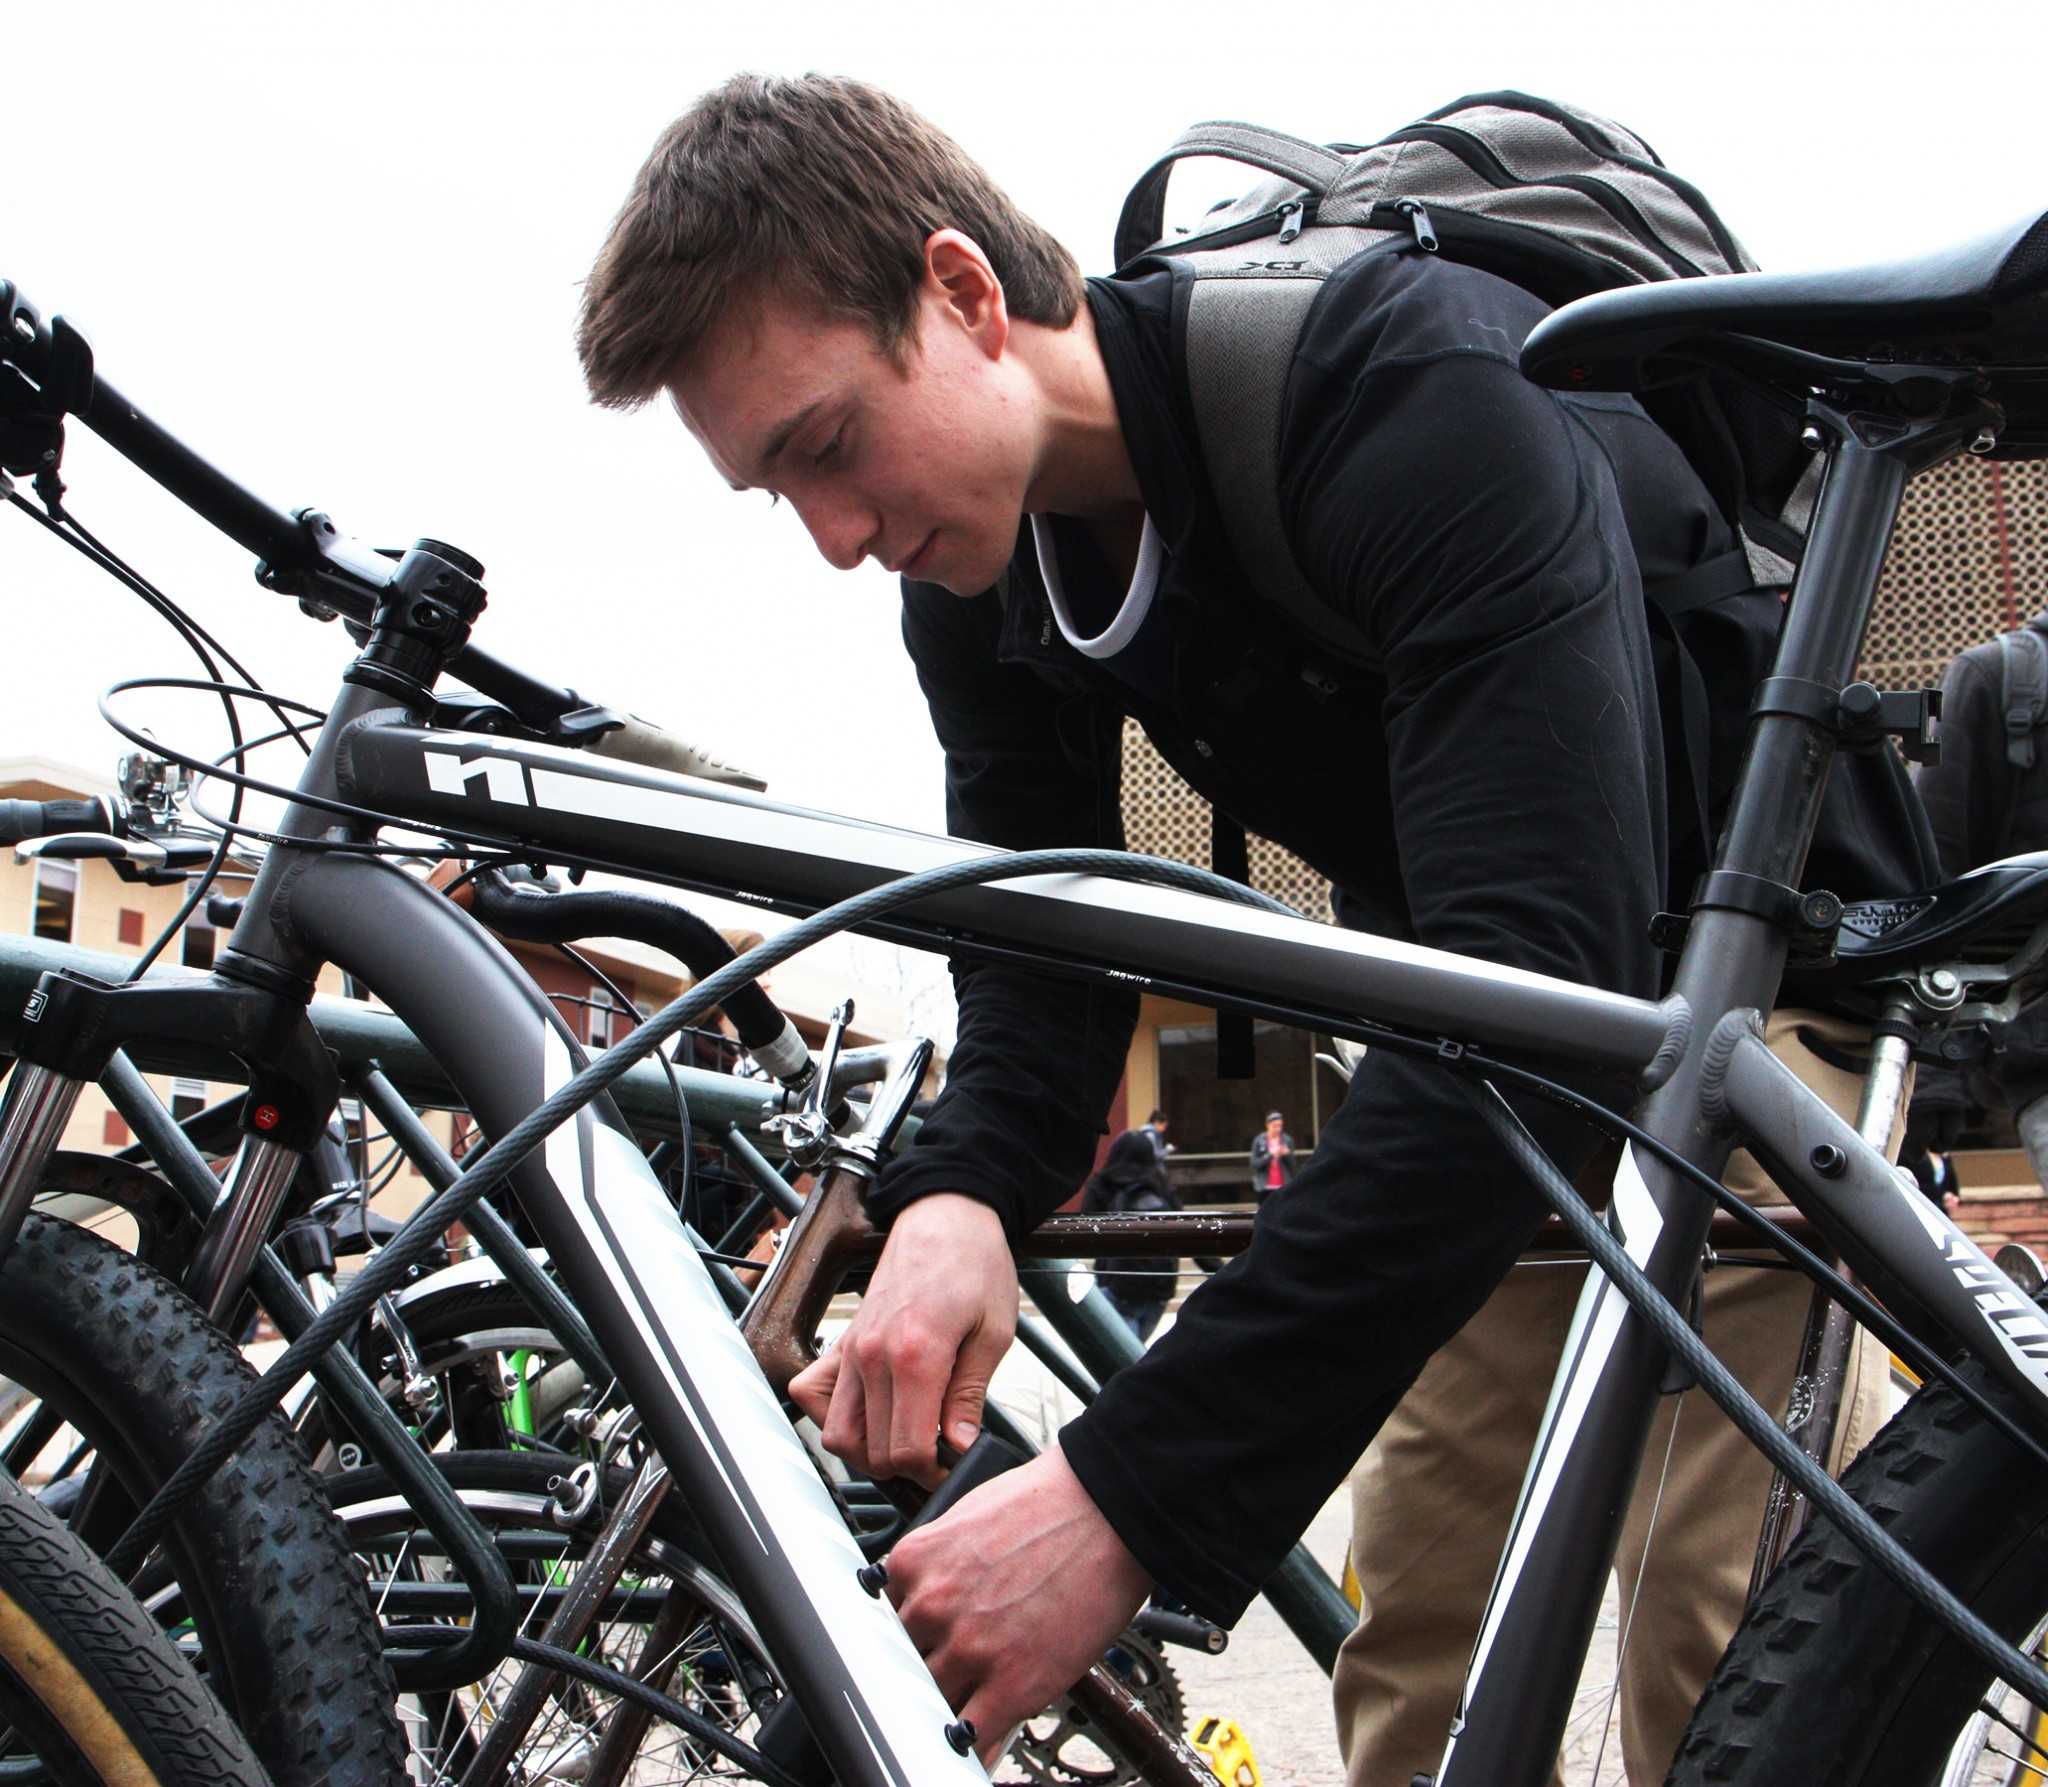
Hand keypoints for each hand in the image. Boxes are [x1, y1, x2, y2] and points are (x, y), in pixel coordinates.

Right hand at [789, 1193, 1016, 1488]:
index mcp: (915, 1355)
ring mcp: (850, 1349)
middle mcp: (872, 1356)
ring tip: (908, 1441)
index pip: (906, 1451)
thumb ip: (971, 1395)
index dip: (933, 1474)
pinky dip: (832, 1417)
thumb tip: (960, 1447)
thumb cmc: (976, 1263)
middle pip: (872, 1453)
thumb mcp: (994, 1332)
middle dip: (908, 1470)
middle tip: (941, 1458)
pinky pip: (812, 1394)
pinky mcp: (842, 1340)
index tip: (955, 1467)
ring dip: (870, 1452)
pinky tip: (871, 1415)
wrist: (946, 1215)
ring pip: (836, 1435)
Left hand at [887, 1444, 1152, 1761]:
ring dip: (941, 1706)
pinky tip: (971, 1740)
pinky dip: (967, 1745)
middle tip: (936, 1674)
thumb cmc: (1047, 1503)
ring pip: (928, 1704)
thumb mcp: (965, 1514)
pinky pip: (971, 1738)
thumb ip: (933, 1562)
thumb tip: (917, 1592)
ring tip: (957, 1704)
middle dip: (917, 1671)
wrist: (1110, 1508)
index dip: (894, 1637)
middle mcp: (933, 1607)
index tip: (902, 1648)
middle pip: (899, 1665)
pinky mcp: (1015, 1685)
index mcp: (914, 1562)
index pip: (877, 1620)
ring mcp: (971, 1649)